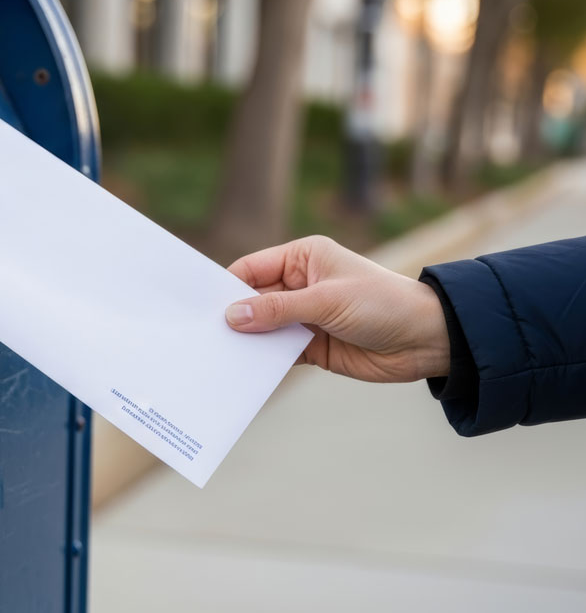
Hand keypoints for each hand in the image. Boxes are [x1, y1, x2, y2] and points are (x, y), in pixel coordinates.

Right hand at [225, 236, 449, 382]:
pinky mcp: (311, 346)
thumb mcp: (327, 301)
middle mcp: (300, 285)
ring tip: (217, 355)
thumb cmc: (383, 304)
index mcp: (303, 258)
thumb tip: (232, 316)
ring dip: (247, 341)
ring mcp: (305, 317)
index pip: (252, 269)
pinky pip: (278, 352)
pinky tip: (243, 370)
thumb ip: (278, 309)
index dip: (227, 286)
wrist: (428, 340)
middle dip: (234, 317)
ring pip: (263, 328)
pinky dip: (263, 360)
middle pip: (253, 300)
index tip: (200, 306)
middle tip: (203, 334)